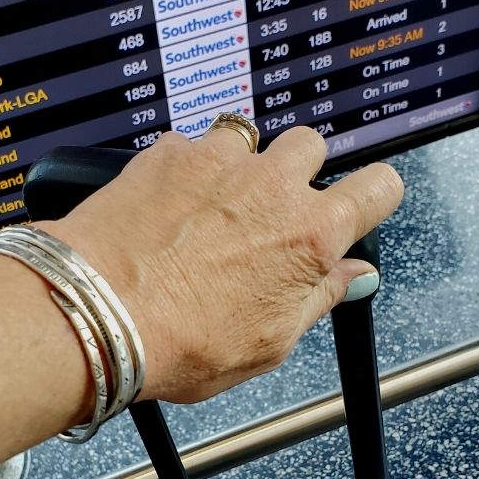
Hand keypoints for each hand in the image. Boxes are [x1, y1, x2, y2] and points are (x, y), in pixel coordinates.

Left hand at [44, 126, 403, 402]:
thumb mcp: (269, 341)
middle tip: (269, 210)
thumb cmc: (181, 341)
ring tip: (211, 208)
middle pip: (311, 145)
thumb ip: (318, 296)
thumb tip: (353, 276)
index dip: (373, 194)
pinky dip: (189, 167)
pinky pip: (193, 145)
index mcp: (309, 235)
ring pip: (251, 137)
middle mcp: (271, 186)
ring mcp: (218, 161)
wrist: (99, 311)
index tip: (358, 203)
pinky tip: (169, 205)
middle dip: (298, 171)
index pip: (379, 187)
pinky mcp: (169, 152)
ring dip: (241, 165)